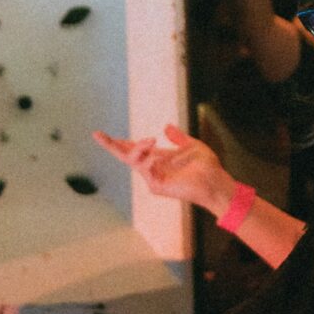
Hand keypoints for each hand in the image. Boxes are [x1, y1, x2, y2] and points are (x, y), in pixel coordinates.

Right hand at [91, 124, 231, 216]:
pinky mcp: (157, 186)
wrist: (216, 182)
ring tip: (150, 140)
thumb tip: (166, 127)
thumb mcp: (192, 146)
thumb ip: (178, 138)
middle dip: (111, 145)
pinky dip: (146, 159)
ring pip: (134, 160)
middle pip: (126, 155)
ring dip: (138, 148)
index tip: (101, 135)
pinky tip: (153, 152)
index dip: (119, 142)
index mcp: (158, 158)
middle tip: (97, 135)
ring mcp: (153, 177)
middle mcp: (153, 168)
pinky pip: (145, 170)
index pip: (134, 149)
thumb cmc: (207, 167)